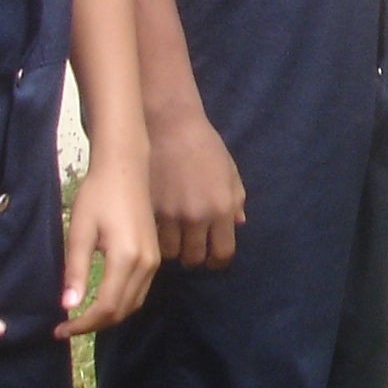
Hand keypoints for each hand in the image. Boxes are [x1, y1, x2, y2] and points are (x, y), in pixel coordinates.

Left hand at [59, 146, 159, 339]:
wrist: (125, 168)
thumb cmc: (97, 195)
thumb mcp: (79, 232)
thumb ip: (76, 272)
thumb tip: (68, 307)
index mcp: (126, 258)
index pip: (106, 307)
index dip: (82, 325)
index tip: (59, 329)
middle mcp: (146, 264)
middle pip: (122, 311)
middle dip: (93, 325)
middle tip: (65, 327)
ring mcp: (154, 260)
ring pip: (133, 304)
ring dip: (108, 317)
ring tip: (81, 318)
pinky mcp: (155, 255)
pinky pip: (140, 292)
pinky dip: (121, 304)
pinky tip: (101, 299)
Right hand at [147, 105, 246, 268]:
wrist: (170, 125)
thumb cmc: (204, 146)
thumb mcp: (229, 171)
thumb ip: (236, 199)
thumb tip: (239, 224)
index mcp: (222, 208)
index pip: (222, 253)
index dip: (218, 262)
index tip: (212, 260)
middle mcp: (198, 216)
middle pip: (194, 259)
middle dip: (194, 257)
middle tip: (190, 248)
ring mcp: (170, 215)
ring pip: (170, 254)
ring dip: (173, 250)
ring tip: (172, 239)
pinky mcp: (148, 209)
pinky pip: (152, 238)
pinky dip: (155, 238)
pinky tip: (157, 229)